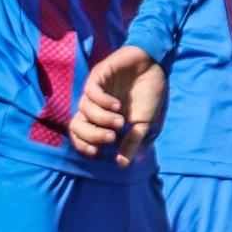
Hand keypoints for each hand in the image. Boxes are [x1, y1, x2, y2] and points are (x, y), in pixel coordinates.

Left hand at [66, 45, 166, 166]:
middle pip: (75, 125)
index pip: (80, 136)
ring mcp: (96, 90)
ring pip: (83, 109)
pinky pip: (90, 91)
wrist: (156, 66)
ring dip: (102, 119)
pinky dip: (102, 102)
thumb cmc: (148, 95)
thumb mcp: (143, 125)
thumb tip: (122, 164)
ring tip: (120, 121)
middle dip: (92, 135)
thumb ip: (131, 142)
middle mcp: (94, 106)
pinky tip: (117, 104)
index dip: (83, 146)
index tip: (99, 154)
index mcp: (101, 119)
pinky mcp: (99, 74)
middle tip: (112, 137)